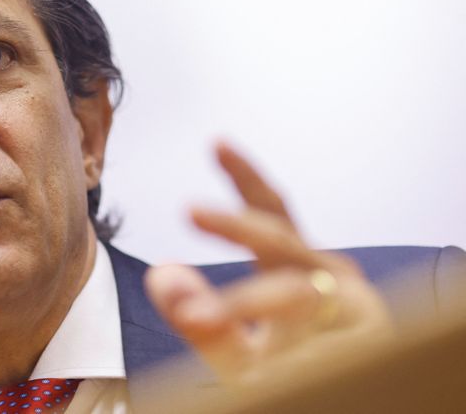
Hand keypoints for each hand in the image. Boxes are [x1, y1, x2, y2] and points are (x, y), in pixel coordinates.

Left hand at [144, 142, 391, 381]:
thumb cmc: (294, 373)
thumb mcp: (236, 348)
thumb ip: (200, 316)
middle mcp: (329, 277)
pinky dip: (281, 359)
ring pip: (291, 294)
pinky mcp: (368, 346)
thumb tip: (161, 273)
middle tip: (190, 209)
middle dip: (236, 225)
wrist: (346, 405)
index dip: (245, 176)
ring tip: (198, 317)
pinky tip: (267, 373)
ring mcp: (352, 309)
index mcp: (298, 266)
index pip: (272, 212)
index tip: (216, 142)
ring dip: (242, 304)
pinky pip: (310, 346)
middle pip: (280, 239)